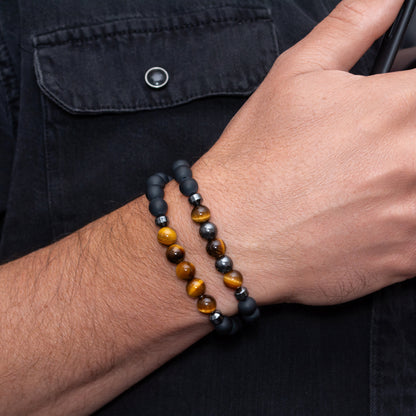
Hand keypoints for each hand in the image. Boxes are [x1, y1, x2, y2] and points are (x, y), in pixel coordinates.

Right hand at [192, 0, 415, 305]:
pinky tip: (376, 214)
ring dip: (408, 180)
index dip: (412, 96)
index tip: (400, 111)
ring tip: (370, 179)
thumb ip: (353, 25)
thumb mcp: (295, 75)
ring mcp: (415, 217)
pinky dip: (408, 222)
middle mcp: (415, 161)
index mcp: (397, 107)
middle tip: (380, 145)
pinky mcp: (405, 258)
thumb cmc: (255, 158)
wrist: (230, 234)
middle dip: (407, 137)